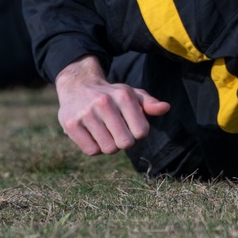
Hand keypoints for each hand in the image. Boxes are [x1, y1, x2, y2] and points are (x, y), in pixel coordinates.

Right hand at [55, 55, 169, 155]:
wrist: (78, 86)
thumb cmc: (112, 96)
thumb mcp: (132, 95)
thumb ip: (150, 104)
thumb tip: (166, 108)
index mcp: (124, 96)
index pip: (141, 132)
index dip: (139, 133)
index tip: (132, 126)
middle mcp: (104, 103)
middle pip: (125, 143)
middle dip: (124, 141)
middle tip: (118, 131)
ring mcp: (86, 113)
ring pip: (108, 149)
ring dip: (109, 145)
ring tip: (105, 132)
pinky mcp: (71, 124)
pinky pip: (91, 151)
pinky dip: (95, 148)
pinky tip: (92, 135)